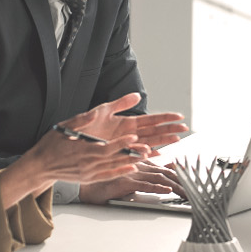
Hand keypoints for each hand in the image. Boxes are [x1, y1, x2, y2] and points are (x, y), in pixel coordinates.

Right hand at [15, 127, 151, 187]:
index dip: (121, 143)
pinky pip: (107, 175)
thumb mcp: (63, 127)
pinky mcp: (88, 178)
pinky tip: (131, 168)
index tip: (133, 137)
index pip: (107, 147)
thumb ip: (80, 121)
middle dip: (131, 152)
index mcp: (83, 150)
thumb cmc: (51, 145)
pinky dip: (120, 172)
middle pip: (114, 158)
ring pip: (113, 167)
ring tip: (144, 157)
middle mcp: (88, 163)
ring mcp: (89, 172)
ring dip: (129, 162)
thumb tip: (93, 114)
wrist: (40, 165)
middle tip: (146, 148)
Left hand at [65, 93, 188, 148]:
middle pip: (152, 132)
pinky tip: (157, 155)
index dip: (164, 118)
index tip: (178, 116)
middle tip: (184, 128)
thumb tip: (137, 95)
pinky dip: (145, 155)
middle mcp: (126, 134)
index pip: (149, 119)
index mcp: (124, 122)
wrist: (66, 143)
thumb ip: (119, 103)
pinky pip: (134, 156)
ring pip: (147, 143)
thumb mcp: (101, 111)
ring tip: (176, 140)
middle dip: (169, 130)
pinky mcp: (116, 155)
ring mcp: (123, 145)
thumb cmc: (81, 126)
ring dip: (161, 142)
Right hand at [78, 161, 185, 202]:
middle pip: (165, 172)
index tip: (192, 179)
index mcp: (138, 163)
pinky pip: (144, 184)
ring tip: (187, 192)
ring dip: (175, 185)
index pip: (164, 168)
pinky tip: (167, 190)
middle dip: (182, 181)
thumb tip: (162, 175)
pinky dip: (157, 187)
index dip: (180, 173)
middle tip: (195, 190)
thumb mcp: (126, 177)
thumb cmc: (102, 182)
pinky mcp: (124, 181)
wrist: (84, 188)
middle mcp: (136, 165)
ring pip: (158, 177)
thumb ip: (143, 173)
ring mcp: (131, 172)